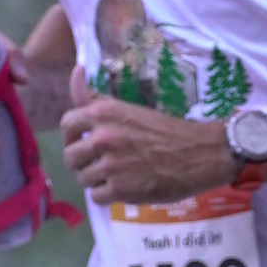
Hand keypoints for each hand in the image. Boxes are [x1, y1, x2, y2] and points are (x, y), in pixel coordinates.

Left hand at [58, 62, 233, 205]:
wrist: (200, 153)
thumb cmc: (167, 129)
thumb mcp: (130, 108)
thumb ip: (96, 97)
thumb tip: (76, 69)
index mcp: (104, 113)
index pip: (66, 124)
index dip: (72, 136)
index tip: (83, 142)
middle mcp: (103, 137)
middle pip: (70, 157)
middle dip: (82, 162)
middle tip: (100, 163)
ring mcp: (110, 165)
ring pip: (82, 178)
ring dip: (96, 180)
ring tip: (115, 175)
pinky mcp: (120, 190)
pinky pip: (96, 197)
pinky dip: (107, 196)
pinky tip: (123, 187)